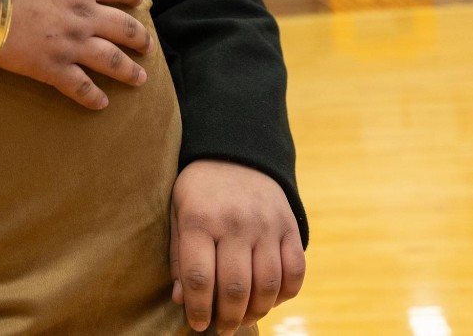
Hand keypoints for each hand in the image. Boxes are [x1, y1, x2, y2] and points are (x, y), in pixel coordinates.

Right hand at [0, 0, 152, 109]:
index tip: (140, 0)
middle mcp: (83, 13)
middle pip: (123, 27)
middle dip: (139, 38)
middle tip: (148, 46)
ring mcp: (70, 42)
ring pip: (110, 60)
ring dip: (128, 70)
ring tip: (140, 79)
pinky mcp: (51, 67)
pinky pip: (79, 86)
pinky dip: (92, 97)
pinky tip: (102, 104)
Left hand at [169, 160, 305, 333]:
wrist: (236, 155)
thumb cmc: (199, 192)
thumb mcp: (177, 214)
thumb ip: (178, 256)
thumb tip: (181, 299)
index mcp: (199, 219)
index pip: (199, 276)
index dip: (198, 308)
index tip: (198, 324)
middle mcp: (235, 223)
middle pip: (235, 287)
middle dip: (227, 318)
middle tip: (222, 329)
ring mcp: (266, 225)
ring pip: (268, 284)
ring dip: (256, 311)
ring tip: (243, 319)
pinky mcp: (289, 227)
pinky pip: (295, 271)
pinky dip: (285, 295)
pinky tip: (269, 300)